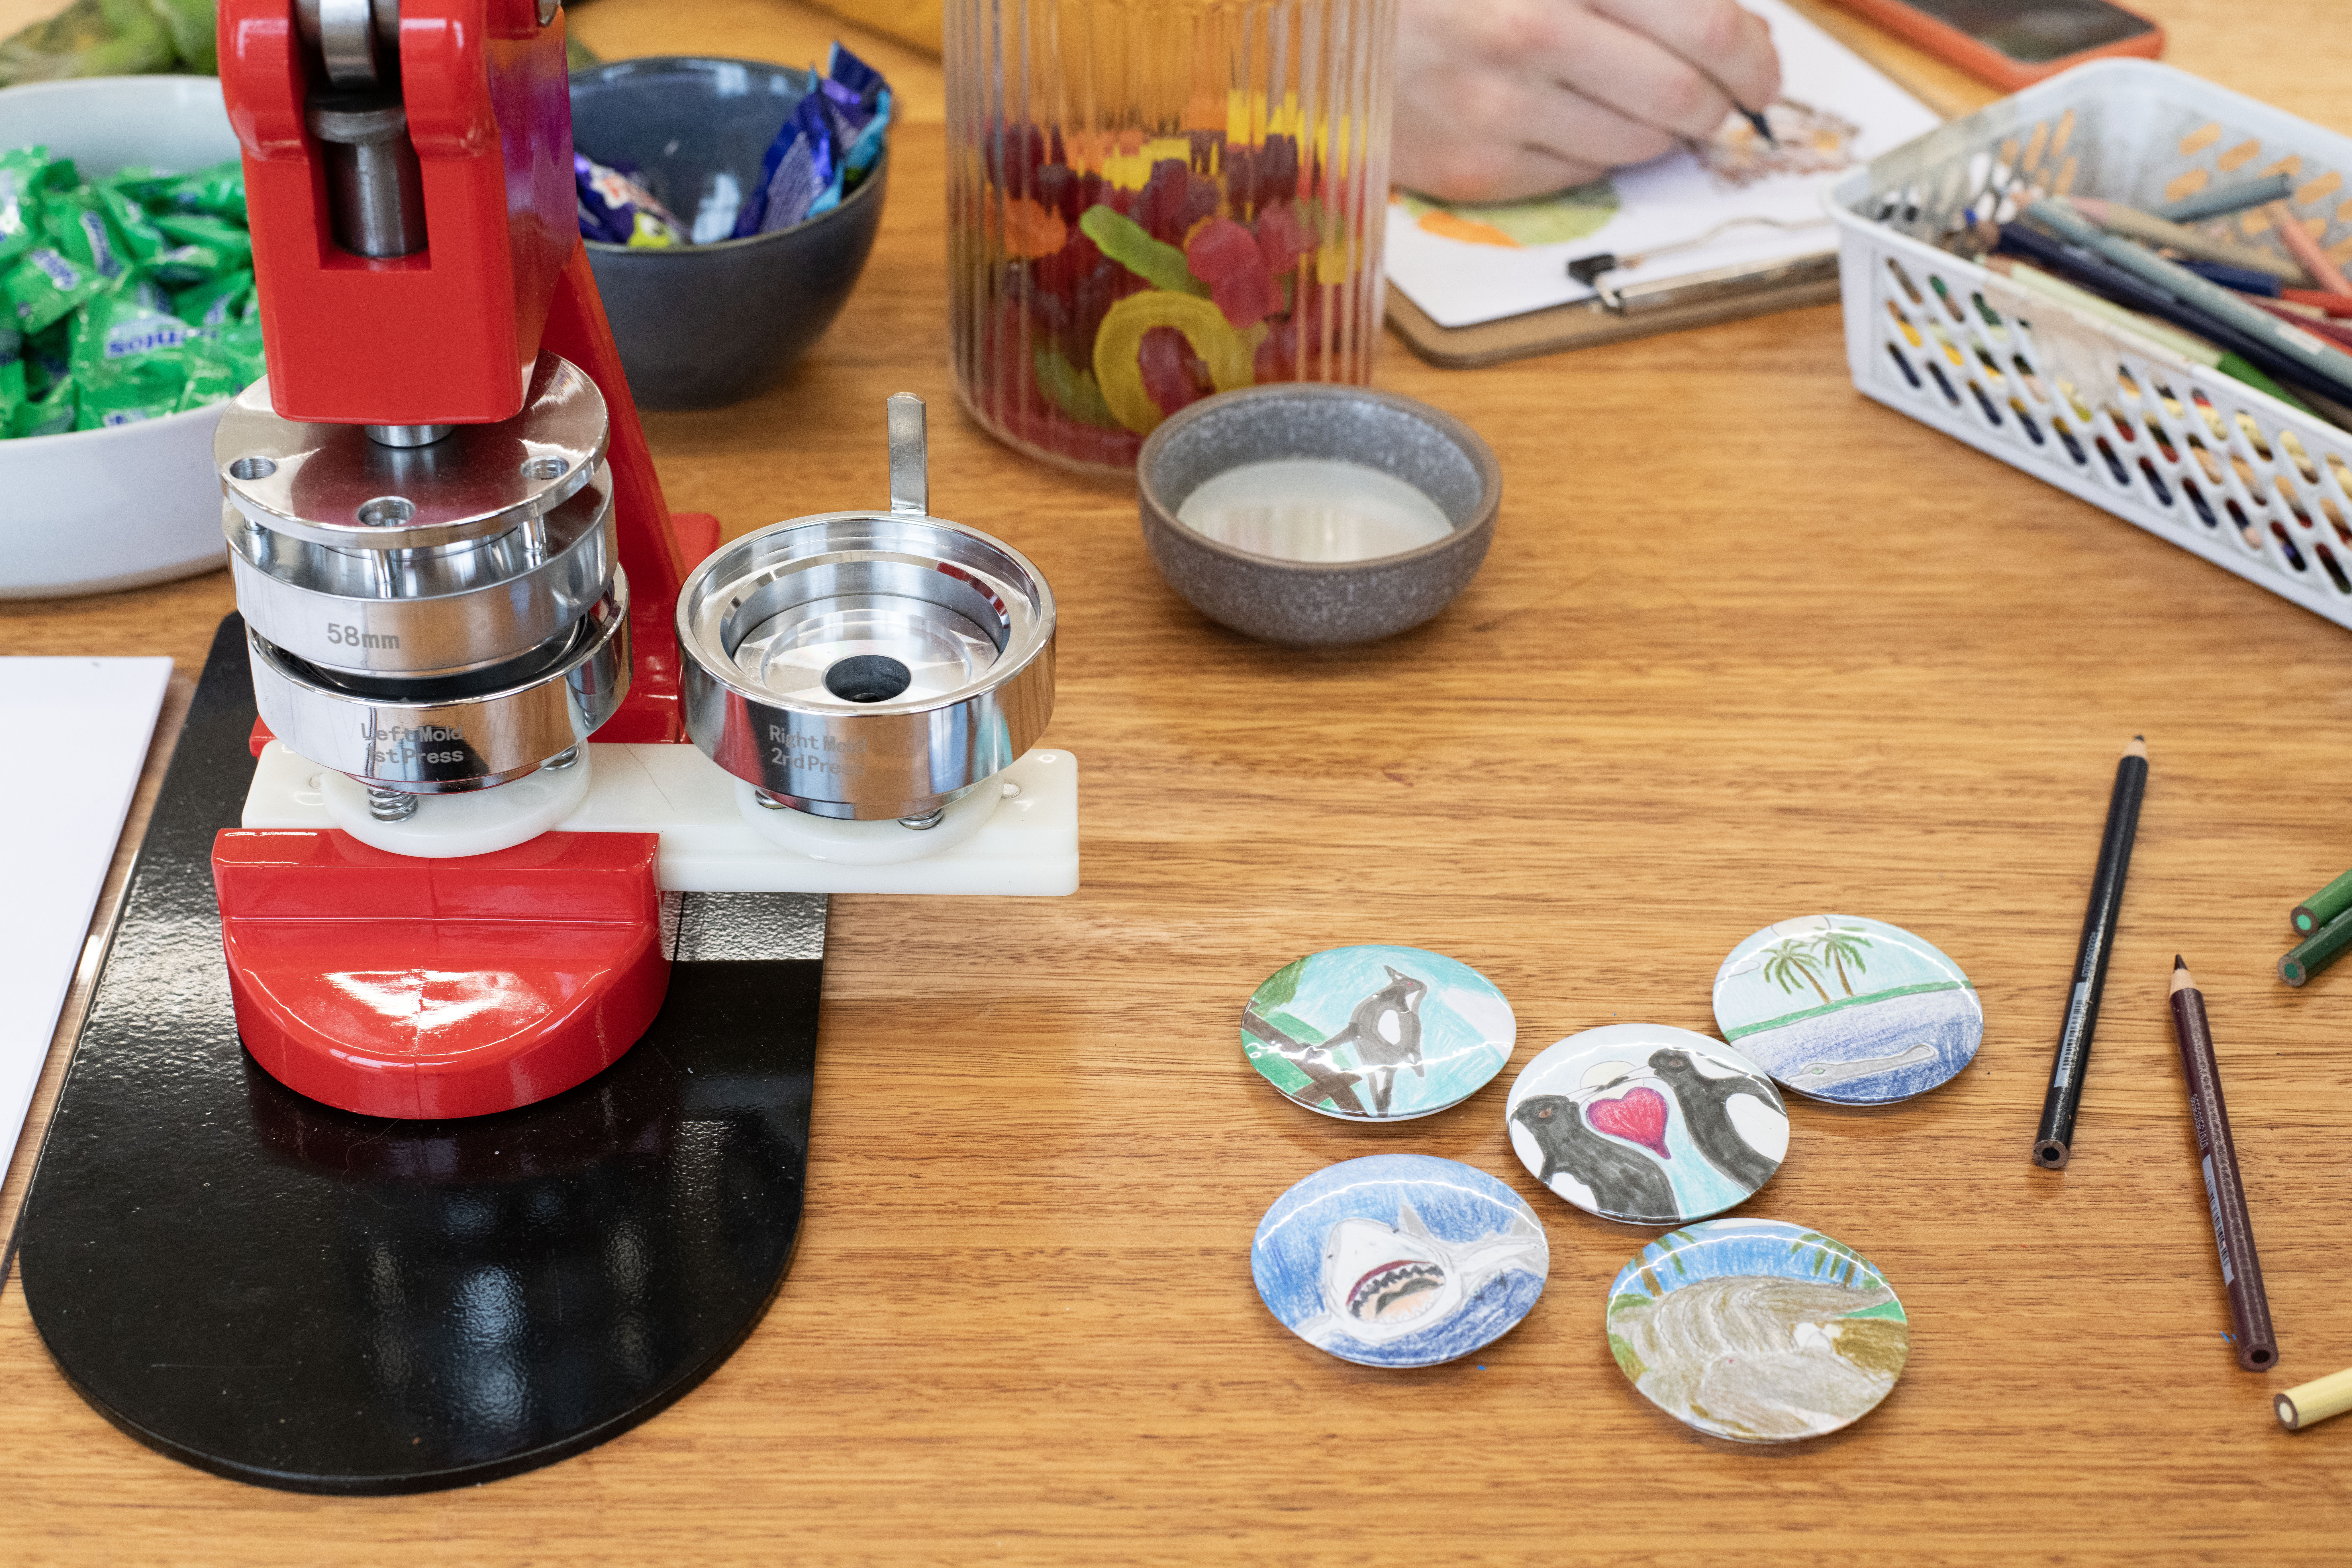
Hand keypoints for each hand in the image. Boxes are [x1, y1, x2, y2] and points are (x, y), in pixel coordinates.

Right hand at [1390, 0, 1781, 203]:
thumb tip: (1736, 30)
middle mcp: (1531, 37)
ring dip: (1660, 130)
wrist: (1334, 28)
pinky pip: (1578, 177)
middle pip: (1684, 98)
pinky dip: (1596, 153)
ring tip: (1640, 101)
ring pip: (1639, 145)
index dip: (1754, 55)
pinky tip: (1572, 118)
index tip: (1763, 67)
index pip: (1708, 25)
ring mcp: (1498, 112)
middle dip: (1720, 103)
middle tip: (1722, 98)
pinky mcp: (1474, 170)